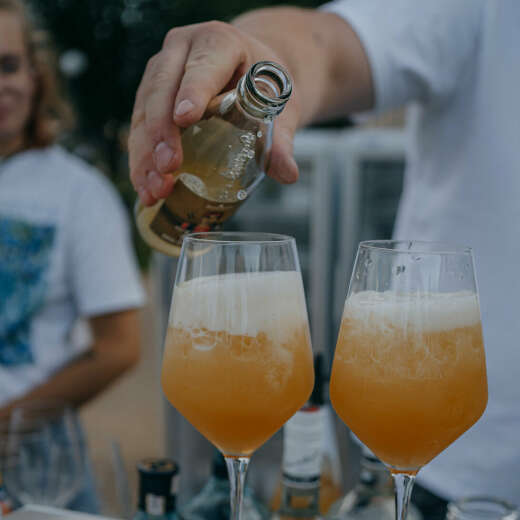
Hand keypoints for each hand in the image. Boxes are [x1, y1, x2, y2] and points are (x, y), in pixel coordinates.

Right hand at [128, 21, 300, 205]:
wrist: (249, 72)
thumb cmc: (264, 85)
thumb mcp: (280, 106)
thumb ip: (283, 138)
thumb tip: (288, 174)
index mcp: (218, 42)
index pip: (203, 65)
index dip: (193, 90)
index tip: (185, 118)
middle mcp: (182, 50)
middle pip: (162, 88)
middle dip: (162, 131)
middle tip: (169, 167)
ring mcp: (160, 72)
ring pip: (143, 111)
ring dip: (145, 153)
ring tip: (155, 189)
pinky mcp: (149, 97)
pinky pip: (139, 127)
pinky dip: (141, 159)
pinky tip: (146, 186)